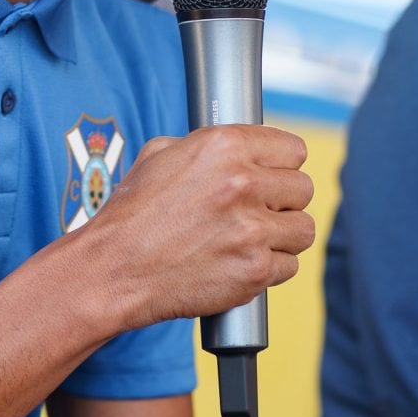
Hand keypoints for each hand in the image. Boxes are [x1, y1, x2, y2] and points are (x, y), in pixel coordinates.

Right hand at [80, 125, 313, 332]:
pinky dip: (267, 268)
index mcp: (224, 146)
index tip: (272, 176)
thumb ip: (208, 147)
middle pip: (303, 189)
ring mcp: (252, 229)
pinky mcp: (255, 270)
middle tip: (257, 211)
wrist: (114, 267)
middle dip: (282, 201)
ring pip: (302, 229)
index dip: (280, 165)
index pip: (293, 149)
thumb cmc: (133, 213)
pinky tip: (238, 263)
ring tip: (249, 240)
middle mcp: (243, 183)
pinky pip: (289, 266)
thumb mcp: (160, 154)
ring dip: (282, 236)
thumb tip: (240, 149)